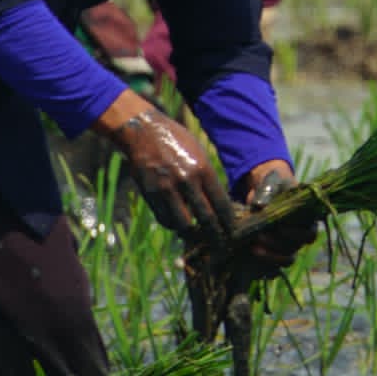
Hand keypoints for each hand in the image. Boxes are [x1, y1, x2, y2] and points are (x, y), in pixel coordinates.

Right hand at [108, 105, 236, 243]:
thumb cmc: (177, 141)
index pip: (220, 203)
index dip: (228, 222)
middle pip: (205, 218)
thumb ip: (208, 178)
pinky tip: (180, 225)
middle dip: (215, 235)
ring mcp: (166, 189)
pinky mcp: (150, 195)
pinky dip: (174, 225)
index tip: (232, 232)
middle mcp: (186, 181)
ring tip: (199, 237)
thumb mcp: (199, 153)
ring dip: (192, 234)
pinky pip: (165, 219)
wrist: (144, 132)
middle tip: (221, 244)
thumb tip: (218, 204)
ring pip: (183, 224)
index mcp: (202, 169)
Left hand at [239, 161, 318, 267]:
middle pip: (295, 249)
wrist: (262, 192)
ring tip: (253, 248)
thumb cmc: (273, 184)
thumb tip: (259, 206)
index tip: (280, 227)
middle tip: (260, 236)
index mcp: (308, 220)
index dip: (297, 234)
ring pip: (286, 261)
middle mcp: (300, 236)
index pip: (309, 235)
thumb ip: (268, 191)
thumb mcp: (271, 183)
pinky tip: (252, 256)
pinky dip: (264, 265)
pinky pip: (274, 267)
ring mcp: (288, 246)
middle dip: (277, 244)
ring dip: (271, 257)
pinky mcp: (274, 252)